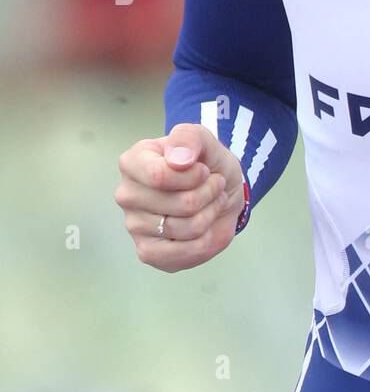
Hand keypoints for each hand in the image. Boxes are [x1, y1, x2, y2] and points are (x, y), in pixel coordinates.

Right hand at [114, 122, 244, 271]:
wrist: (220, 193)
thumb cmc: (206, 165)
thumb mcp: (205, 141)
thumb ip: (190, 138)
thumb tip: (177, 159)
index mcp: (133, 162)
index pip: (160, 176)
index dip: (195, 176)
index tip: (203, 170)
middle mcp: (127, 194)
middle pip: (182, 204)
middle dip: (210, 194)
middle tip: (212, 186)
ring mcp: (134, 226)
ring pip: (189, 228)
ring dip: (212, 214)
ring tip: (211, 202)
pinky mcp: (148, 252)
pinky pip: (185, 253)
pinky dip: (206, 241)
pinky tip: (204, 227)